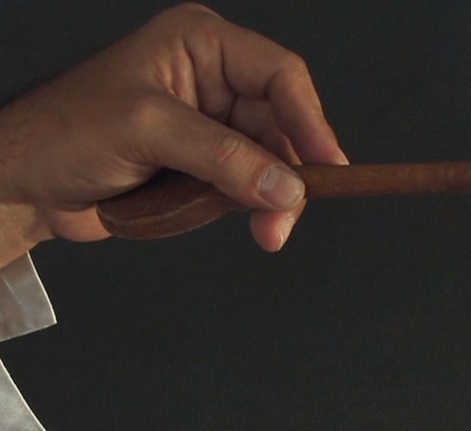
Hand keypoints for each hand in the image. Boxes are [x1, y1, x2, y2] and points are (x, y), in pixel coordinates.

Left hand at [0, 3, 346, 266]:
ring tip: (268, 231)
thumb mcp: (148, 130)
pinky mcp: (208, 165)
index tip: (326, 163)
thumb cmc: (65, 132)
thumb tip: (288, 187)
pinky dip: (257, 209)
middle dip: (290, 172)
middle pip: (283, 124)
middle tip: (287, 215)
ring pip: (273, 162)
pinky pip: (252, 186)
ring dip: (276, 199)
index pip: (279, 75)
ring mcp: (213, 126)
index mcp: (203, 46)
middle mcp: (215, 80)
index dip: (309, 118)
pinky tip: (253, 224)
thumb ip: (223, 158)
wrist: (26, 183)